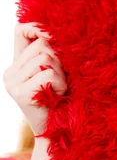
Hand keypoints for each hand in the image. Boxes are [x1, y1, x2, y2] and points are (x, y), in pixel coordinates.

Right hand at [2, 22, 67, 137]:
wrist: (59, 132)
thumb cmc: (63, 100)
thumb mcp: (56, 73)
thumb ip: (51, 53)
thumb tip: (54, 32)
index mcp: (17, 65)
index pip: (20, 30)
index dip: (37, 27)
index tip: (53, 35)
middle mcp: (10, 72)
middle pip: (40, 45)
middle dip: (58, 59)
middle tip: (61, 80)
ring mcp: (12, 83)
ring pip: (45, 58)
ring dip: (61, 73)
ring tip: (59, 89)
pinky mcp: (20, 94)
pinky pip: (48, 74)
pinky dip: (60, 84)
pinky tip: (58, 95)